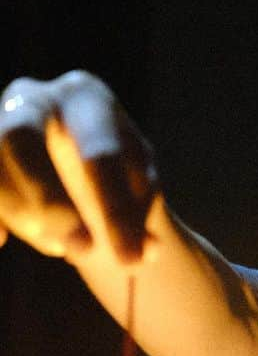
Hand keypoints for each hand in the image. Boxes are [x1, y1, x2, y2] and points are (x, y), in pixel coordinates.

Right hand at [0, 71, 158, 262]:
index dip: (114, 210)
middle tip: (81, 248)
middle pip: (19, 138)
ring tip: (58, 247)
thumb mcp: (139, 189)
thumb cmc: (116, 173)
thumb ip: (140, 217)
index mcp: (85, 98)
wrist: (80, 163)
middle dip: (47, 200)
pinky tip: (0, 240)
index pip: (98, 152)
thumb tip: (145, 251)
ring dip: (18, 211)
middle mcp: (31, 99)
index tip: (131, 258)